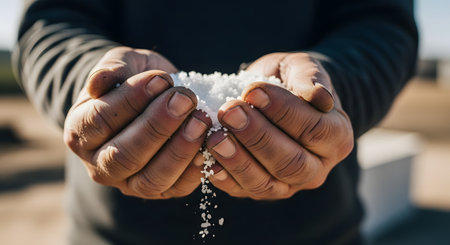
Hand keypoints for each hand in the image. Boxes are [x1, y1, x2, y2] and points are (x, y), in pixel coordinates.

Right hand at [64, 47, 210, 198]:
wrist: (153, 96)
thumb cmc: (134, 78)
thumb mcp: (123, 64)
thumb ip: (112, 68)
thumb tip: (99, 82)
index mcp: (80, 131)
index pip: (100, 120)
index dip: (131, 100)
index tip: (161, 79)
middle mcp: (99, 164)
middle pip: (124, 155)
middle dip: (157, 126)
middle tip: (185, 99)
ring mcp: (129, 183)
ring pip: (151, 178)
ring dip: (179, 149)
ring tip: (201, 120)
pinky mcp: (159, 191)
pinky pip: (177, 187)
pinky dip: (196, 168)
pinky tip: (211, 144)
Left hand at [206, 52, 353, 199]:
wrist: (275, 97)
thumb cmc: (290, 80)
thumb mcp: (301, 67)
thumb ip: (310, 78)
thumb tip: (319, 98)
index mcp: (337, 136)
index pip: (314, 130)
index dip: (283, 112)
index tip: (253, 92)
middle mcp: (318, 167)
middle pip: (291, 162)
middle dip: (257, 137)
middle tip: (229, 112)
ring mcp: (289, 184)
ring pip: (267, 183)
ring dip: (238, 160)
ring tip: (214, 136)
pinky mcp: (262, 190)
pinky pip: (243, 190)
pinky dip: (223, 177)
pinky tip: (206, 157)